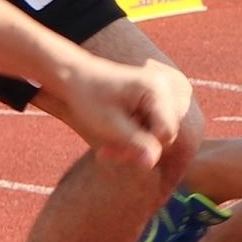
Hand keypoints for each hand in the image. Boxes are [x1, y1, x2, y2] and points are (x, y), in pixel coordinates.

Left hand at [55, 55, 190, 176]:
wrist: (74, 78)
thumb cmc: (89, 97)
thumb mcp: (110, 124)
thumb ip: (135, 143)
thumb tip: (151, 163)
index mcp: (156, 89)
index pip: (167, 132)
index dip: (144, 146)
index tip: (113, 151)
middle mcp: (165, 88)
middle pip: (166, 134)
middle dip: (139, 148)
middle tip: (108, 152)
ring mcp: (162, 94)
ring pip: (160, 134)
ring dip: (136, 145)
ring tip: (109, 147)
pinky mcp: (156, 101)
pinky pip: (154, 129)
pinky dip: (136, 137)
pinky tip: (117, 137)